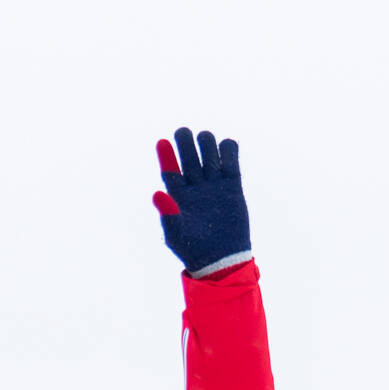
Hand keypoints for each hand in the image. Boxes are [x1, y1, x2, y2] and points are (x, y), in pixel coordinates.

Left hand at [153, 126, 250, 275]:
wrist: (220, 258)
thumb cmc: (193, 248)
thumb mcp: (176, 232)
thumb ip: (168, 212)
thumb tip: (156, 194)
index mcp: (177, 196)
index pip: (170, 171)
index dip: (166, 156)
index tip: (162, 141)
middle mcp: (195, 187)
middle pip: (189, 158)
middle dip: (186, 144)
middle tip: (183, 131)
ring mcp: (214, 185)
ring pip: (209, 156)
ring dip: (207, 144)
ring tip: (204, 137)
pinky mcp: (232, 186)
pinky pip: (231, 163)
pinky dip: (229, 152)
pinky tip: (226, 145)